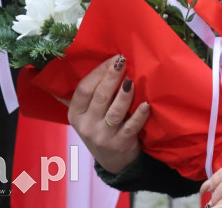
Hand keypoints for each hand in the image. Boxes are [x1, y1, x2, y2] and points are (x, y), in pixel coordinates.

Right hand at [66, 55, 150, 174]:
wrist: (114, 162)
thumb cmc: (102, 129)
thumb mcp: (87, 115)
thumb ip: (89, 95)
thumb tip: (98, 63)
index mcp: (75, 114)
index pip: (83, 89)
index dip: (98, 72)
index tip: (113, 58)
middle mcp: (86, 125)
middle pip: (99, 97)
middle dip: (111, 77)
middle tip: (123, 61)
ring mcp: (103, 136)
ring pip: (115, 111)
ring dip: (125, 94)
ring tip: (132, 80)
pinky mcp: (120, 144)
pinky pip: (131, 127)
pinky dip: (139, 115)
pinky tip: (146, 104)